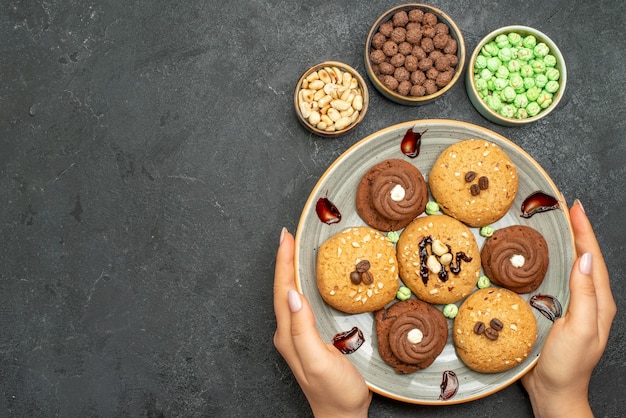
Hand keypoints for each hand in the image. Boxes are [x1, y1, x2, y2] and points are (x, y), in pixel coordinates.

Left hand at [273, 228, 371, 417]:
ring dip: (290, 271)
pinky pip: (300, 304)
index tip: (286, 238)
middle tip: (288, 236)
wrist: (342, 416)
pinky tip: (307, 280)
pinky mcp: (309, 339)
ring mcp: (297, 336)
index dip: (283, 263)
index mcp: (289, 334)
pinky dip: (301, 285)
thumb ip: (303, 328)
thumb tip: (293, 294)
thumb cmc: (335, 392)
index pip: (283, 290)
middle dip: (284, 261)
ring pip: (290, 295)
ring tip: (293, 250)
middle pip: (283, 289)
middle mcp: (288, 333)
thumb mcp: (319, 360)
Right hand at [522, 201, 615, 416]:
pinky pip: (552, 281)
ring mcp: (570, 307)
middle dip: (575, 232)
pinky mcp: (553, 313)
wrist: (553, 394)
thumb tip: (583, 258)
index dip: (584, 231)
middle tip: (560, 209)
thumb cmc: (567, 365)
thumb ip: (584, 295)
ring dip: (560, 246)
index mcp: (598, 302)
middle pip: (582, 258)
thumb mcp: (580, 329)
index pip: (592, 258)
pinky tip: (533, 260)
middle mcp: (587, 301)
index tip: (574, 207)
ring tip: (549, 227)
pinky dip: (545, 264)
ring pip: (567, 268)